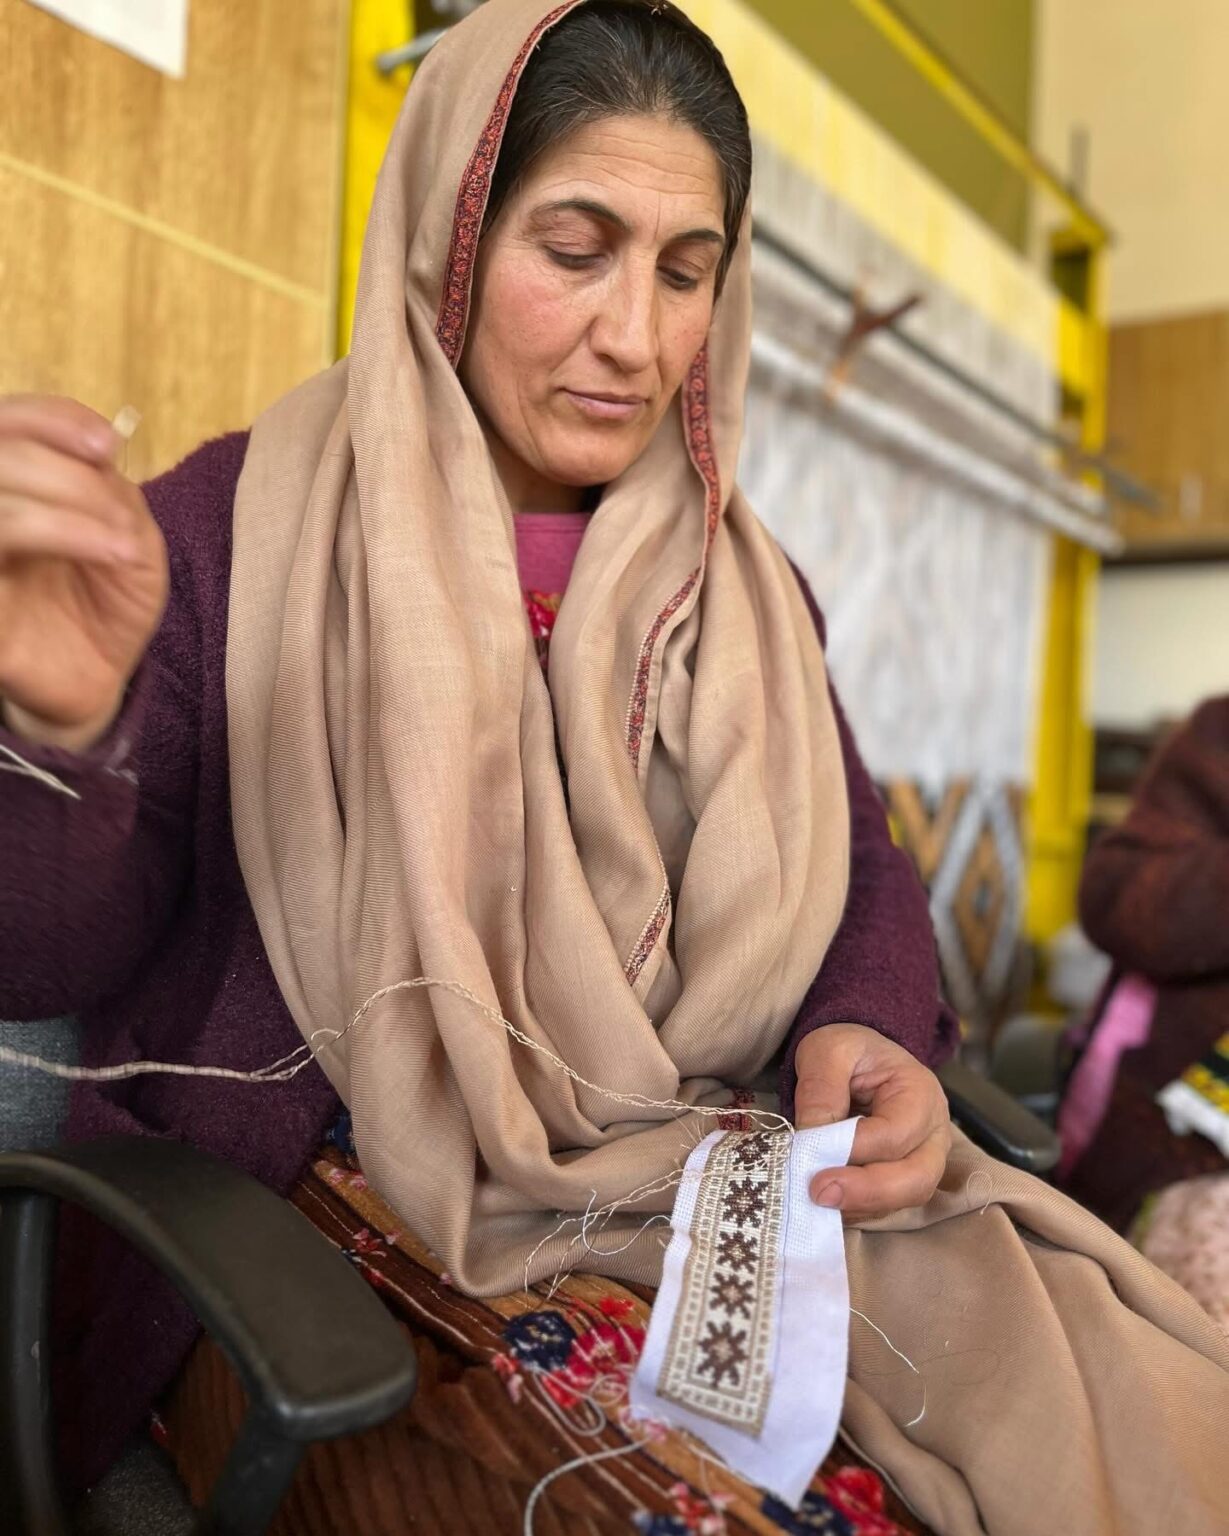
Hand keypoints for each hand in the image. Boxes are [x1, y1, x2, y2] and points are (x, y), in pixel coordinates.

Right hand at [0, 395, 166, 750]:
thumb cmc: (107, 600)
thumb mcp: (125, 532)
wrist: (100, 677)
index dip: (49, 418)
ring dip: (71, 510)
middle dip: (66, 472)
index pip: (4, 424)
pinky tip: (114, 555)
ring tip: (127, 544)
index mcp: (10, 485)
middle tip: (123, 512)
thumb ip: (106, 486)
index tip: (106, 443)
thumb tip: (97, 449)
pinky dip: (60, 534)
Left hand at [793, 1022, 950, 1220]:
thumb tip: (810, 1140)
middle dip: (867, 1192)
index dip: (853, 1151)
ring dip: (860, 1206)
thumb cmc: (847, 1050)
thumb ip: (820, 1090)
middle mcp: (933, 1133)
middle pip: (917, 1178)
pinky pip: (889, 1206)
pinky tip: (827, 1202)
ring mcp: (924, 1159)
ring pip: (906, 1200)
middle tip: (819, 1193)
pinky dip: (858, 1209)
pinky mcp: (905, 1179)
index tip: (810, 1158)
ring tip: (817, 1199)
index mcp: (919, 1093)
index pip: (894, 1134)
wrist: (858, 1057)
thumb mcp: (828, 1051)